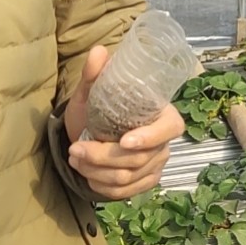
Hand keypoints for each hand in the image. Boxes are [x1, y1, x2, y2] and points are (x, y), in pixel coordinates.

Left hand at [62, 45, 186, 199]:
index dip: (150, 137)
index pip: (170, 129)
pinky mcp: (143, 183)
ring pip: (127, 177)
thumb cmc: (97, 111)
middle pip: (139, 159)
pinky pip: (123, 192)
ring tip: (75, 157)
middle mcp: (164, 144)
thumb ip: (96, 75)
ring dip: (96, 171)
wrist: (90, 135)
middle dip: (103, 157)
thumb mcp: (93, 92)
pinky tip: (86, 173)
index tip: (124, 140)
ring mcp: (155, 166)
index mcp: (163, 116)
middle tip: (75, 148)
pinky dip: (100, 185)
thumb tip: (99, 52)